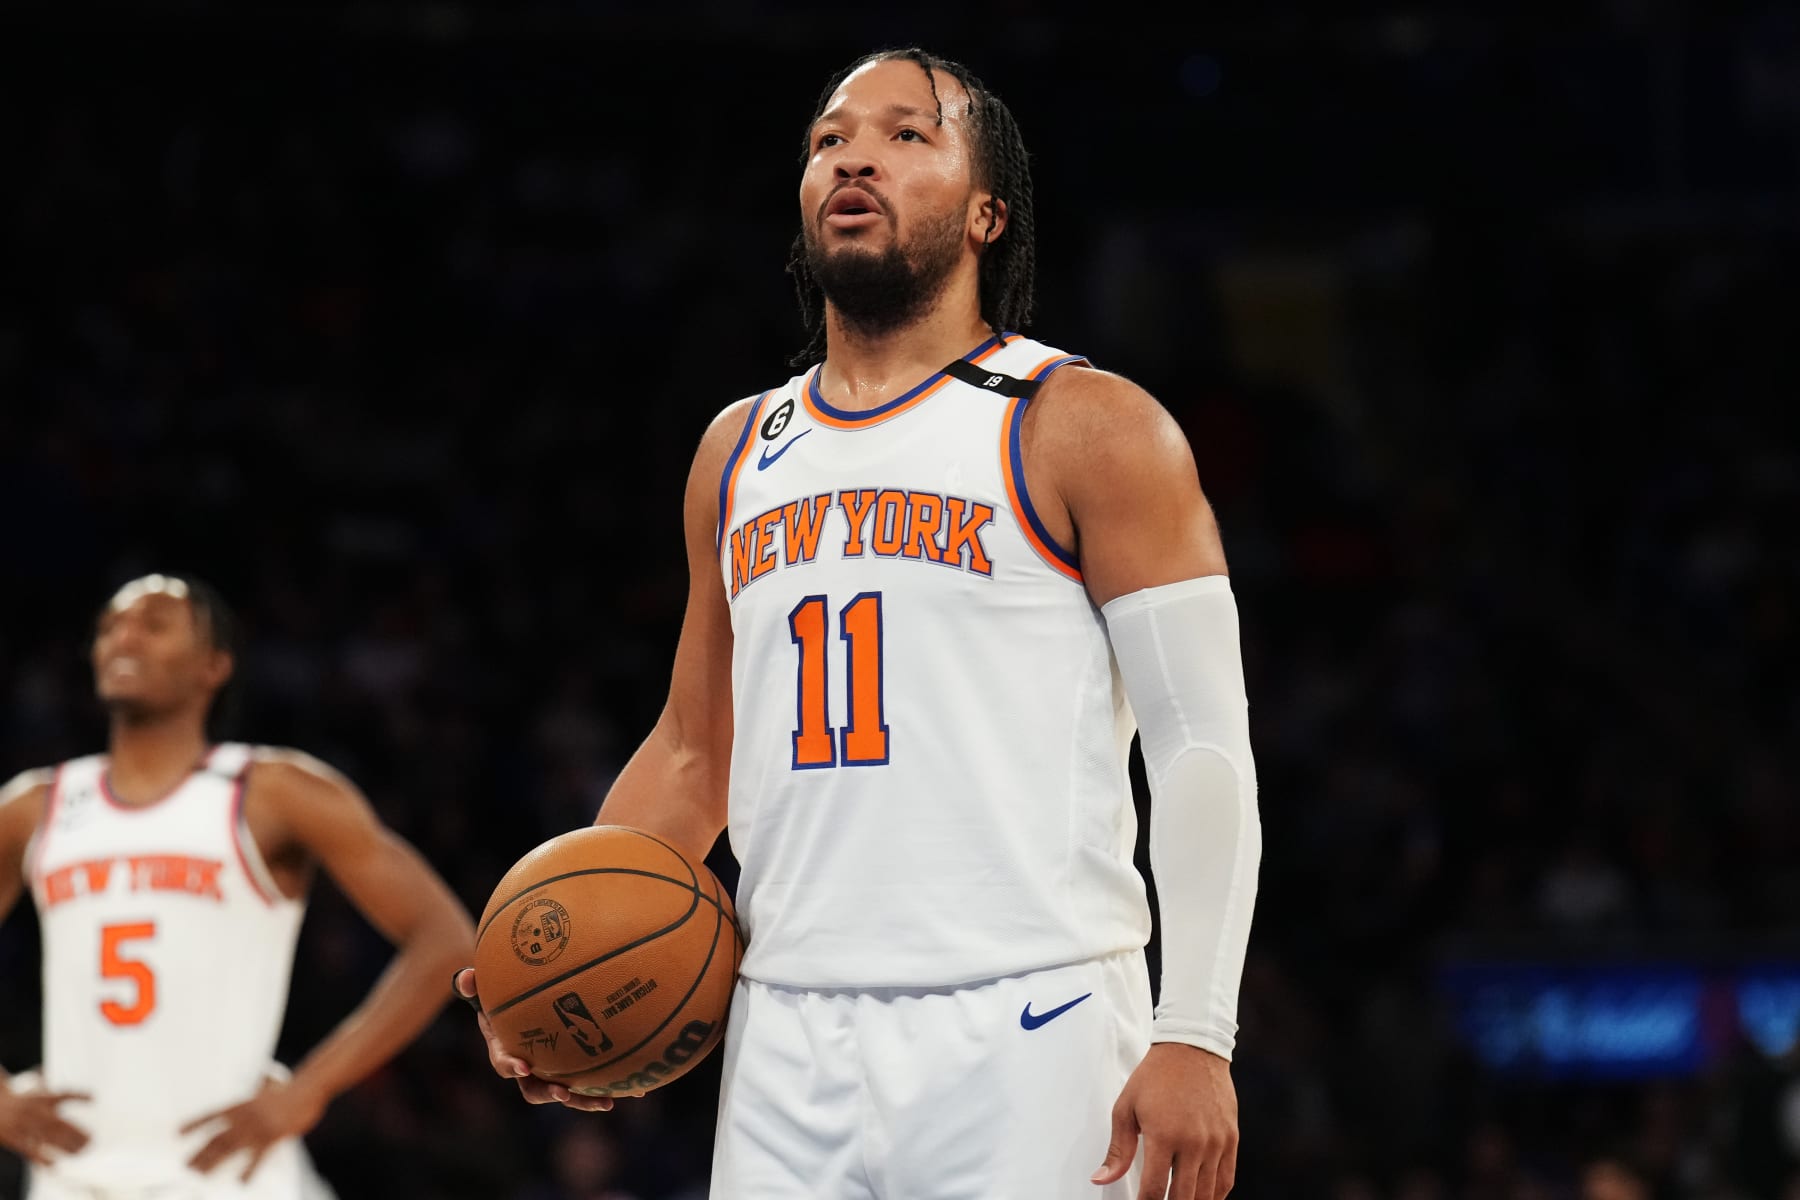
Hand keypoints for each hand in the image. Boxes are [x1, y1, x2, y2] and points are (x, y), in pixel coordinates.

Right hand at [0, 1085, 89, 1165]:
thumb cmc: (25, 1102)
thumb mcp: (42, 1094)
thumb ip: (64, 1096)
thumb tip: (93, 1096)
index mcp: (43, 1099)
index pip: (63, 1095)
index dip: (78, 1095)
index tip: (94, 1099)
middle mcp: (36, 1111)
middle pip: (59, 1123)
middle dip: (75, 1132)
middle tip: (90, 1141)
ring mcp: (26, 1125)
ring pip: (48, 1137)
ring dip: (65, 1146)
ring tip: (80, 1152)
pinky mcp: (16, 1139)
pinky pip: (30, 1150)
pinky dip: (42, 1158)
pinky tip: (54, 1165)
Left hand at [181, 1075, 327, 1181]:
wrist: (308, 1088)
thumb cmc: (291, 1087)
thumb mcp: (270, 1084)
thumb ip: (262, 1085)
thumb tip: (263, 1075)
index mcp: (241, 1104)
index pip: (211, 1115)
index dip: (194, 1124)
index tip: (177, 1132)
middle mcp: (244, 1117)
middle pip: (216, 1138)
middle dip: (200, 1153)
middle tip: (186, 1167)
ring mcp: (257, 1128)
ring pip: (229, 1149)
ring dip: (213, 1163)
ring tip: (200, 1175)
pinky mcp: (272, 1137)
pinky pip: (257, 1159)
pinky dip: (249, 1171)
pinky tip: (242, 1183)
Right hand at [452, 967, 612, 1111]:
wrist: (521, 1010)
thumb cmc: (503, 999)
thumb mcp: (487, 990)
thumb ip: (474, 985)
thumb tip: (465, 976)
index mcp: (506, 1050)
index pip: (504, 1062)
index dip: (512, 1067)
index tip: (523, 1067)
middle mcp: (529, 1068)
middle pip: (536, 1089)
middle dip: (551, 1094)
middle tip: (564, 1092)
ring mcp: (552, 1071)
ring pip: (566, 1092)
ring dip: (584, 1099)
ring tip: (607, 1101)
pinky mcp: (573, 1070)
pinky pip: (590, 1082)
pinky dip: (611, 1085)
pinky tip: (637, 1087)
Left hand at [1091, 1043, 1238, 1199]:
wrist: (1192, 1048)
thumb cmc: (1156, 1076)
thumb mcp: (1127, 1107)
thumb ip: (1118, 1149)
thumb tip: (1102, 1178)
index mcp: (1164, 1135)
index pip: (1155, 1190)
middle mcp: (1194, 1143)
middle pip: (1183, 1197)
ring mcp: (1216, 1142)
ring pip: (1207, 1194)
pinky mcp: (1231, 1138)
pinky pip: (1226, 1179)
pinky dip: (1215, 1196)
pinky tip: (1202, 1199)